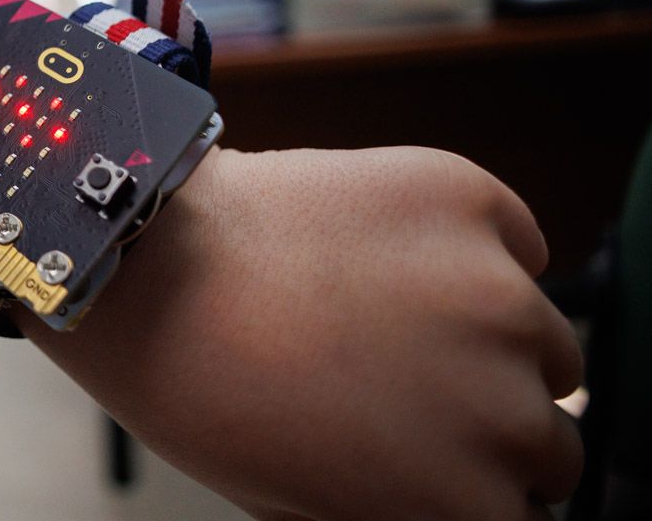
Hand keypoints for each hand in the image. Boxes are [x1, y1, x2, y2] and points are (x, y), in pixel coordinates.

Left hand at [13, 146, 584, 520]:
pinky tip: (391, 247)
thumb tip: (444, 490)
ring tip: (386, 310)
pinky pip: (512, 236)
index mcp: (470, 508)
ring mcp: (500, 302)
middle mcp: (511, 417)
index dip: (470, 479)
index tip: (429, 452)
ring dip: (488, 331)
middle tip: (401, 381)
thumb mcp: (302, 499)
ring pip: (542, 338)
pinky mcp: (471, 204)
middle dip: (484, 415)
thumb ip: (399, 507)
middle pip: (547, 436)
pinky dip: (470, 243)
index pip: (523, 511)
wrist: (148, 270)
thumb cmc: (199, 387)